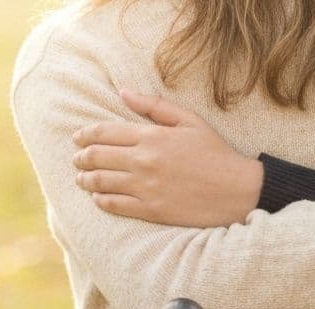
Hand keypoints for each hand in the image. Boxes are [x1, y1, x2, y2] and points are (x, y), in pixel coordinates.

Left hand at [72, 91, 262, 226]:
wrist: (238, 190)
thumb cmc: (216, 154)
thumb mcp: (190, 121)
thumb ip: (155, 106)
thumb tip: (124, 93)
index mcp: (152, 136)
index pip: (105, 132)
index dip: (86, 135)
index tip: (78, 138)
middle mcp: (144, 161)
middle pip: (97, 157)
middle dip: (81, 157)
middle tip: (76, 160)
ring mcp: (146, 187)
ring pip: (101, 182)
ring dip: (86, 180)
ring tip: (82, 180)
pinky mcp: (151, 210)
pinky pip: (115, 205)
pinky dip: (102, 201)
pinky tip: (99, 198)